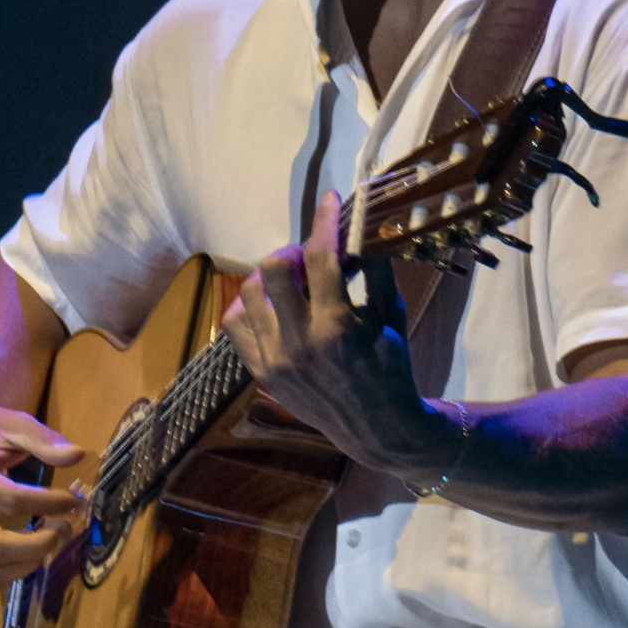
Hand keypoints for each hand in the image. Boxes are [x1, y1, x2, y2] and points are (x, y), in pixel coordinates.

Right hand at [0, 394, 89, 585]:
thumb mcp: (11, 422)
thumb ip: (42, 439)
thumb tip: (76, 455)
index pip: (8, 498)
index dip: (47, 503)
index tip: (73, 498)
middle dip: (38, 544)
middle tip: (65, 528)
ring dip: (27, 564)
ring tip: (52, 542)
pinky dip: (14, 571)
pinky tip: (35, 552)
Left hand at [222, 190, 455, 478]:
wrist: (376, 427)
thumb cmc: (391, 367)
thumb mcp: (391, 316)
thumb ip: (374, 271)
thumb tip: (358, 229)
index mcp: (338, 326)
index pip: (322, 257)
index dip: (324, 221)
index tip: (328, 199)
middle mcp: (300, 341)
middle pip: (273, 269)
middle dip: (292, 251)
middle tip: (309, 257)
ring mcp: (275, 359)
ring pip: (248, 294)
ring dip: (268, 277)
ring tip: (290, 280)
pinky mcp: (261, 373)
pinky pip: (236, 325)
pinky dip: (250, 306)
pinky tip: (270, 304)